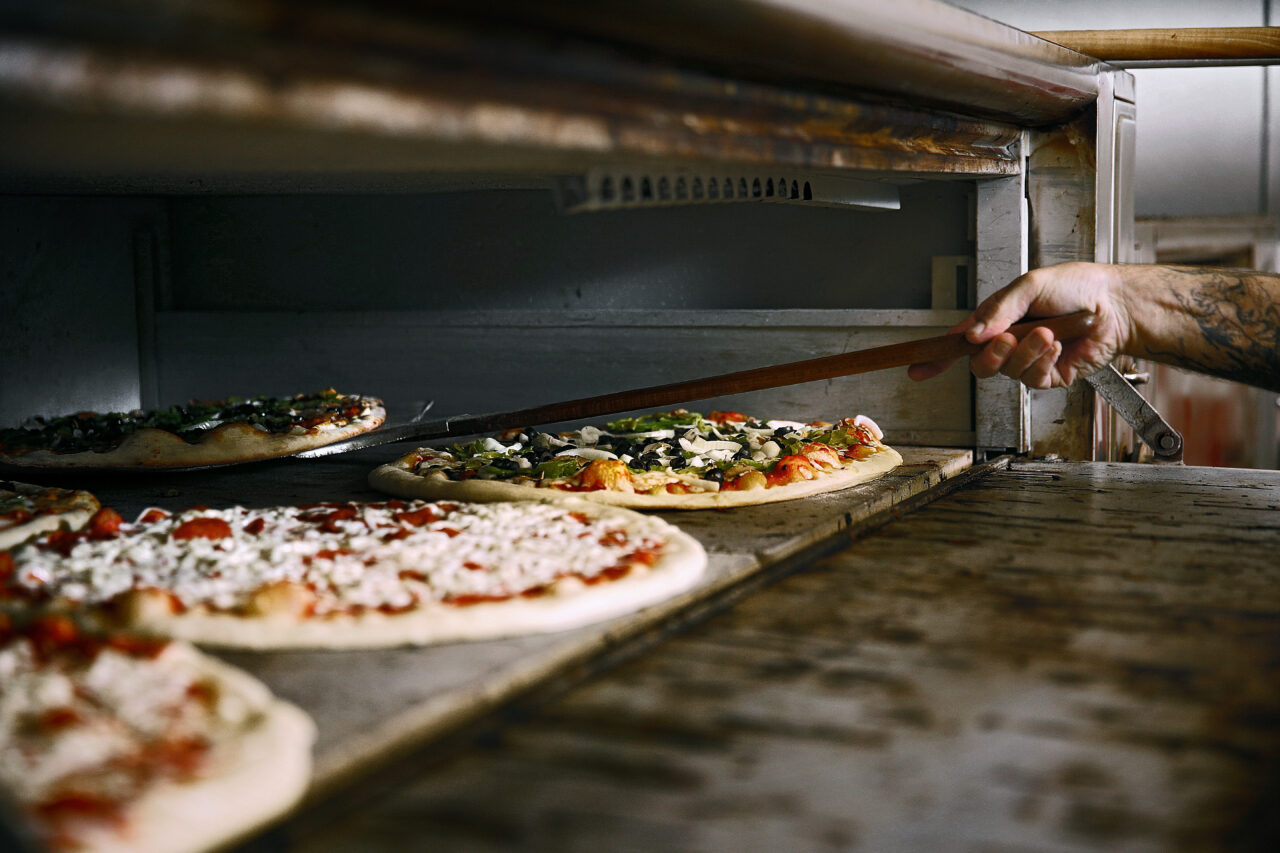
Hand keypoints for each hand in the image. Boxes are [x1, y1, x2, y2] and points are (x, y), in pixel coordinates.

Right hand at [908, 262, 1133, 388]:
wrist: (1115, 306)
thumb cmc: (1077, 287)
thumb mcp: (1030, 285)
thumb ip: (999, 310)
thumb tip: (974, 333)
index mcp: (997, 319)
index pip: (959, 341)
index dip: (937, 356)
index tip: (917, 368)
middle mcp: (1009, 342)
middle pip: (978, 364)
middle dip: (990, 354)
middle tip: (1006, 339)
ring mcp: (1028, 361)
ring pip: (1006, 371)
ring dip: (1025, 352)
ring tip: (1047, 333)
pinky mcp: (1049, 376)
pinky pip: (1033, 378)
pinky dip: (1044, 360)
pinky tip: (1058, 345)